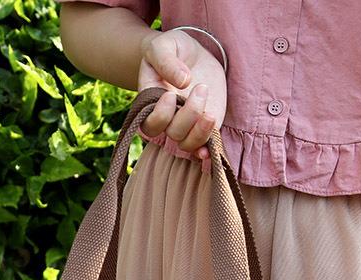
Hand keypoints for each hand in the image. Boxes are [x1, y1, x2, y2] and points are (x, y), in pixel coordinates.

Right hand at [137, 28, 227, 160]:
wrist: (191, 54)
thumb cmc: (172, 49)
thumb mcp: (163, 45)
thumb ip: (167, 61)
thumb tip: (183, 81)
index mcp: (151, 103)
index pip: (150, 123)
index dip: (161, 116)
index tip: (171, 94)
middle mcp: (167, 119)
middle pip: (173, 133)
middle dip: (188, 115)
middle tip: (201, 88)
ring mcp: (186, 125)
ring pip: (188, 144)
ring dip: (200, 133)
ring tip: (210, 113)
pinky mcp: (204, 126)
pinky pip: (203, 146)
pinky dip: (207, 152)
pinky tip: (210, 151)